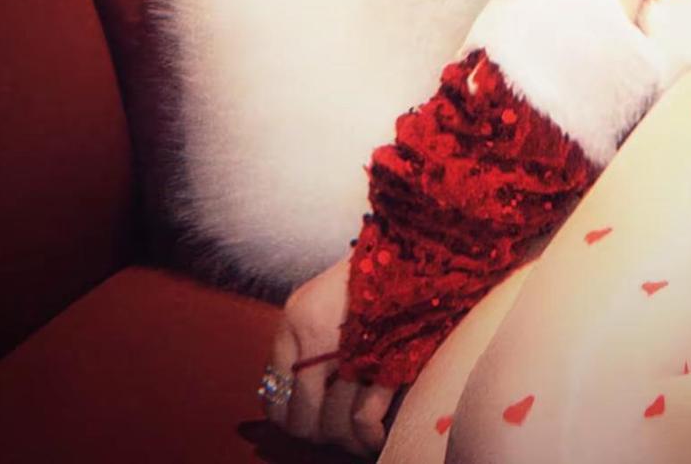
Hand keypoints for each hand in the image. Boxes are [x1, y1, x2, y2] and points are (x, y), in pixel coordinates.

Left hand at [262, 254, 400, 453]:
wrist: (416, 247)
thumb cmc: (371, 275)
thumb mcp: (321, 297)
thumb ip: (305, 338)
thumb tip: (292, 395)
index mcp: (296, 318)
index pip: (274, 391)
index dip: (288, 417)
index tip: (305, 422)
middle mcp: (314, 335)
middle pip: (301, 416)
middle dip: (317, 433)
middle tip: (332, 435)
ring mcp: (348, 348)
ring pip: (331, 423)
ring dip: (343, 440)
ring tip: (355, 442)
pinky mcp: (384, 359)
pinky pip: (363, 419)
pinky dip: (366, 437)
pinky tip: (372, 439)